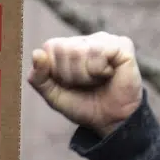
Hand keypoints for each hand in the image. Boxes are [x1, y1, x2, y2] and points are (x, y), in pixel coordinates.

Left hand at [28, 33, 142, 137]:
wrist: (110, 120)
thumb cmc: (83, 105)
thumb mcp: (53, 96)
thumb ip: (39, 77)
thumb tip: (37, 54)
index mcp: (67, 47)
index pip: (50, 47)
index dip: (56, 71)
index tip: (68, 83)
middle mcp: (85, 40)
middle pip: (64, 49)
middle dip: (71, 75)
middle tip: (85, 84)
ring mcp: (104, 40)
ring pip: (80, 50)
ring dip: (86, 75)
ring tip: (98, 80)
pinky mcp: (122, 45)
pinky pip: (100, 51)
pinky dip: (100, 70)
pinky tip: (110, 74)